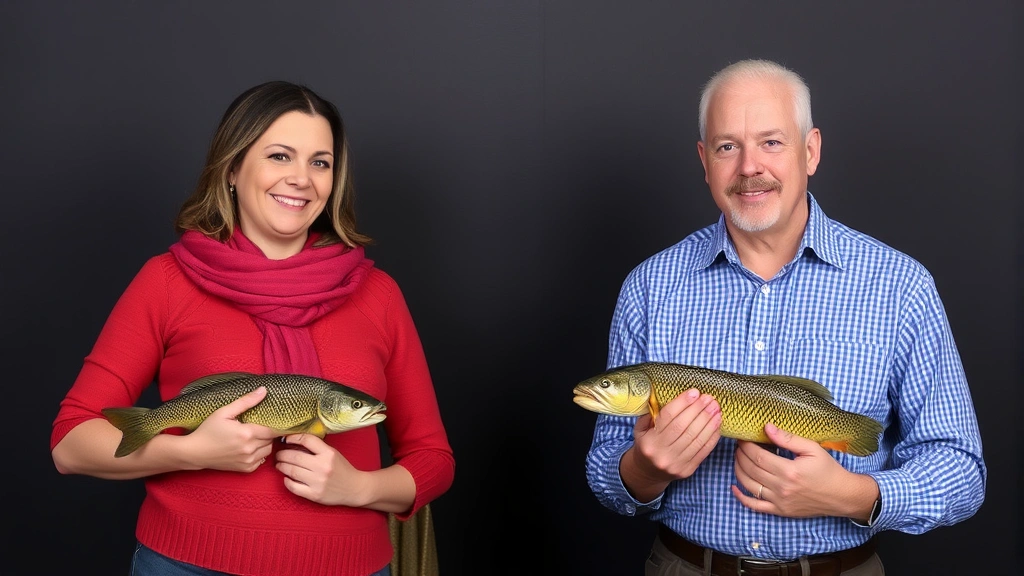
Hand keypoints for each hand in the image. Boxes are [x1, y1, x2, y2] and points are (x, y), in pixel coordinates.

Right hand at [182, 387, 277, 472]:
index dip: (276, 424)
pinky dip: (259, 454)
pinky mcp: (245, 469)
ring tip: (254, 436)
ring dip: (265, 443)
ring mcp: (248, 461)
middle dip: (267, 432)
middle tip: (258, 426)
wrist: (195, 453)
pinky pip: (261, 460)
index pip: (273, 430)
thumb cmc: (208, 430)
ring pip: (268, 450)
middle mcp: (249, 449)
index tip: (277, 419)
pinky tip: (249, 447)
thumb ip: (246, 401)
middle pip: (271, 439)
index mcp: (246, 433)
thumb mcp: (224, 412)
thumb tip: (263, 390)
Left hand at [275, 433, 370, 506]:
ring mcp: (318, 482)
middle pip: (295, 456)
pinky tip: (286, 478)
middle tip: (278, 454)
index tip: (285, 439)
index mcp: (329, 453)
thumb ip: (317, 448)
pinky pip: (294, 487)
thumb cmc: (342, 469)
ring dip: (281, 466)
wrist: (354, 488)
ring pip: (291, 471)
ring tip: (279, 464)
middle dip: (282, 454)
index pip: (306, 440)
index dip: (293, 437)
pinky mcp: (314, 494)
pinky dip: (287, 481)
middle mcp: (323, 467)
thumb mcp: (333, 453)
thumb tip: (295, 441)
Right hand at [621, 389, 721, 500]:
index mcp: (648, 441)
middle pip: (684, 427)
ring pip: (696, 438)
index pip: (668, 417)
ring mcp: (676, 463)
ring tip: (716, 408)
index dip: (682, 403)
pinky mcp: (688, 470)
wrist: (648, 472)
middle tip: (709, 398)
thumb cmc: (647, 444)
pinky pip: (704, 450)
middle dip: (699, 410)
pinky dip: (713, 435)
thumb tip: (669, 396)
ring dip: (709, 421)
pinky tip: (717, 423)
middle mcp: (662, 453)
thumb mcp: (641, 428)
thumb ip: (652, 413)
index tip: (694, 392)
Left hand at [731, 422, 870, 517]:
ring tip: (738, 458)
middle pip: (750, 469)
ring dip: (738, 470)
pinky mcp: (779, 511)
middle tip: (739, 445)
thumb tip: (767, 427)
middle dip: (740, 455)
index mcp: (789, 471)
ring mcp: (779, 502)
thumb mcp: (812, 449)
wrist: (841, 495)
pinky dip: (741, 497)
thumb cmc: (828, 470)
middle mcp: (782, 488)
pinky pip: (754, 506)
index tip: (743, 437)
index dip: (746, 446)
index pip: (757, 456)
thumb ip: (788, 439)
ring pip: (748, 485)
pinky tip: (734, 487)